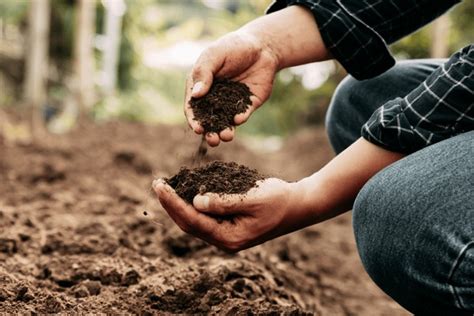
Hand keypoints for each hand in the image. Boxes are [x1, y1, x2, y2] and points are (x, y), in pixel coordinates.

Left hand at [153, 178, 307, 251]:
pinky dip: (192, 204)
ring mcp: (227, 234)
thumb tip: (195, 202)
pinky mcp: (229, 226)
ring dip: (179, 204)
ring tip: (165, 187)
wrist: (298, 205)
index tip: (160, 186)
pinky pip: (205, 217)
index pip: (193, 221)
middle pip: (189, 224)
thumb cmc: (278, 199)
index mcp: (229, 238)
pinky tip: (185, 191)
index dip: (173, 203)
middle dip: (171, 204)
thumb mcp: (252, 198)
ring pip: (194, 221)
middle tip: (157, 184)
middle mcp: (225, 240)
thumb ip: (223, 202)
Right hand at [185, 31, 278, 146]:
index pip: (193, 107)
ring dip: (225, 131)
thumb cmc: (232, 47)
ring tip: (227, 136)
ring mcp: (231, 103)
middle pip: (209, 120)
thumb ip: (204, 73)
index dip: (194, 119)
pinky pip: (243, 114)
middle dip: (210, 132)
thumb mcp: (214, 55)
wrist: (261, 46)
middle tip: (213, 139)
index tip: (198, 129)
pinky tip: (239, 118)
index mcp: (201, 86)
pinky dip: (240, 118)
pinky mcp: (248, 104)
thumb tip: (196, 95)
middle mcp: (214, 98)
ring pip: (226, 122)